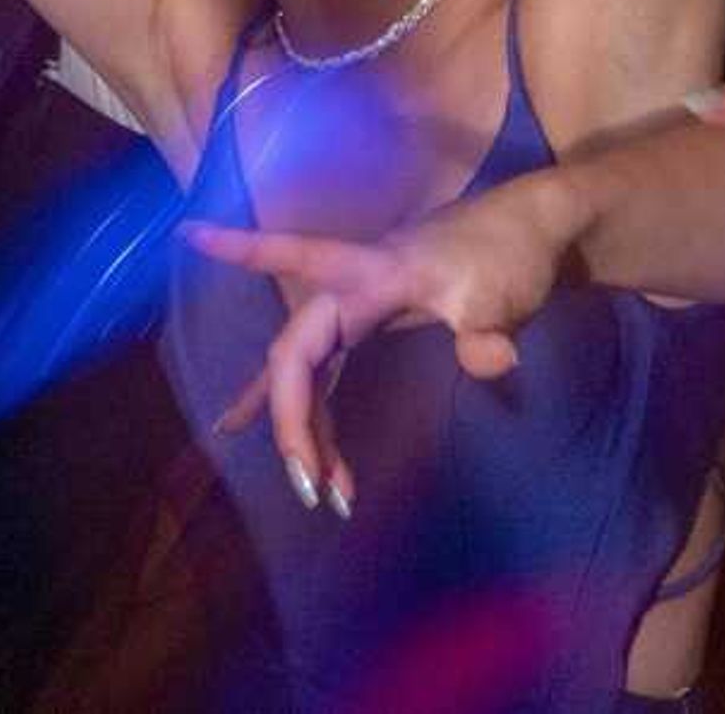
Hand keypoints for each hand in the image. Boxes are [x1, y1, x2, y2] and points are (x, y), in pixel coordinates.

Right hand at [182, 172, 585, 516]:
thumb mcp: (502, 291)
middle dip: (290, 420)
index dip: (242, 249)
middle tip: (312, 488)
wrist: (537, 231)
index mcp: (373, 269)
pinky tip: (296, 448)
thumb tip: (491, 361)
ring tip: (323, 494)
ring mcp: (361, 308)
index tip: (188, 233)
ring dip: (308, 430)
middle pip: (297, 352)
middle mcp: (354, 287)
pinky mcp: (375, 325)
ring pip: (308, 372)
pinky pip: (328, 375)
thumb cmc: (510, 251)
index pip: (298, 259)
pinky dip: (315, 415)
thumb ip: (487, 329)